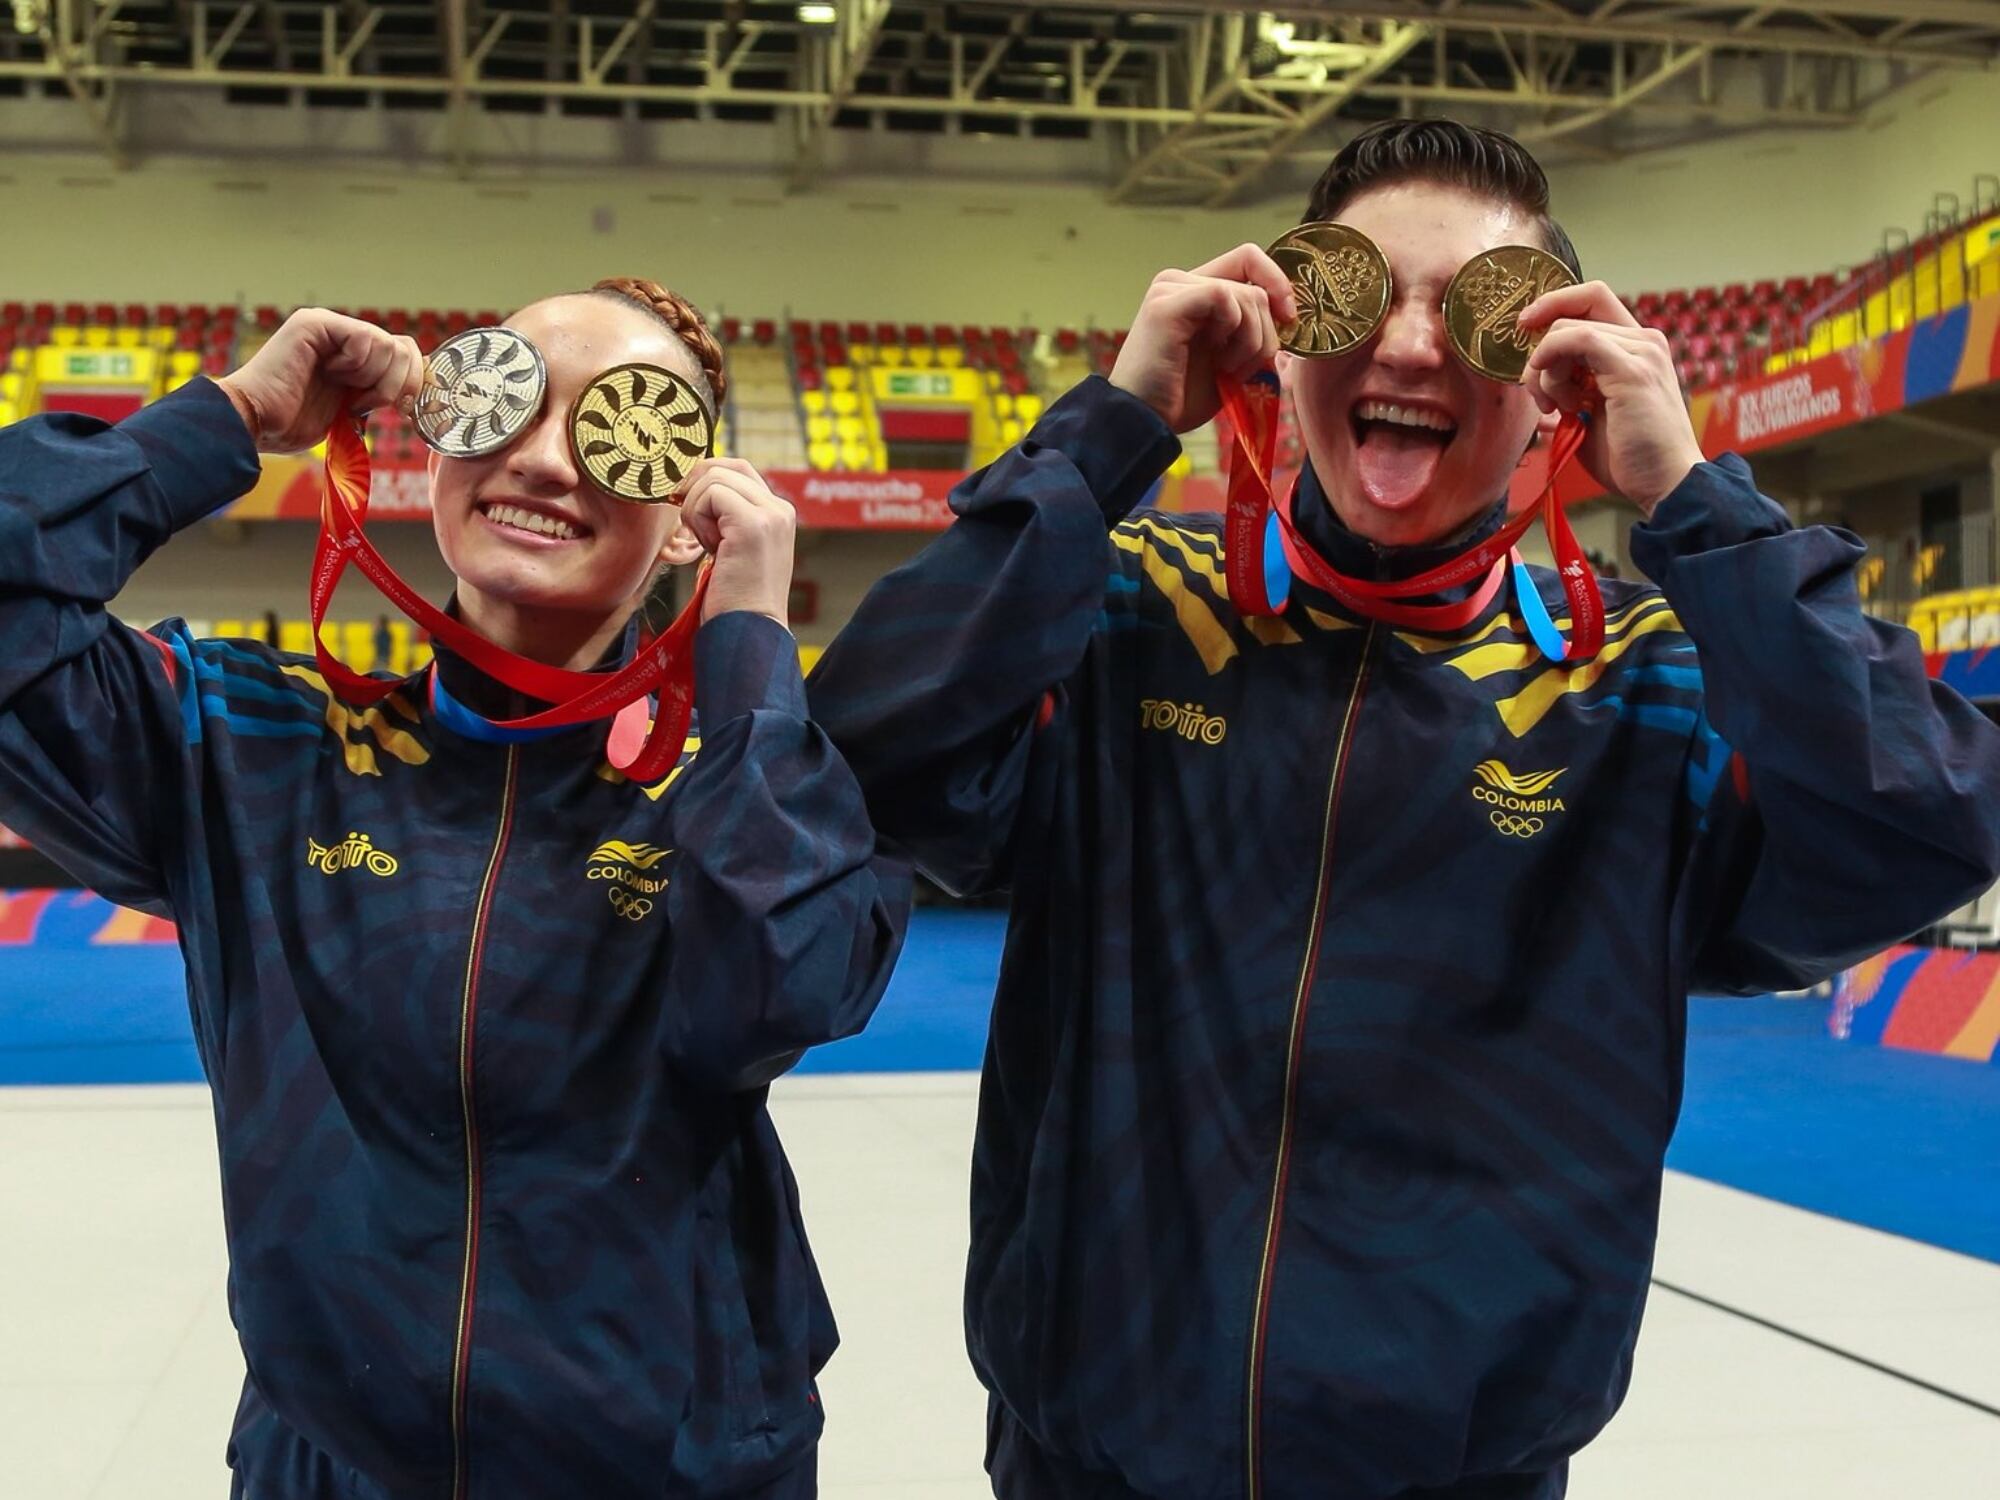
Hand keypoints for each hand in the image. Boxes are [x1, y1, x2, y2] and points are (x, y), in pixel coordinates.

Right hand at [212, 309, 424, 454]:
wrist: (256, 421)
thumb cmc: (293, 423)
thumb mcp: (351, 410)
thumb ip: (376, 392)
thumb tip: (413, 391)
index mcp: (353, 356)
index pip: (404, 354)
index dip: (413, 381)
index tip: (400, 408)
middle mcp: (342, 336)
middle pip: (403, 348)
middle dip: (396, 384)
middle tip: (367, 404)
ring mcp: (329, 327)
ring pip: (388, 345)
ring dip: (374, 380)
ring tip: (345, 393)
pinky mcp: (316, 323)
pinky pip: (364, 338)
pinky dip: (357, 365)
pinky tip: (333, 375)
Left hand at [677, 458, 796, 628]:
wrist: (749, 633)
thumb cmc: (734, 599)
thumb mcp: (733, 548)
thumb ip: (726, 517)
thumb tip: (693, 484)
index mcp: (778, 513)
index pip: (737, 468)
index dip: (704, 478)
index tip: (686, 504)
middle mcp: (780, 509)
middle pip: (724, 466)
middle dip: (694, 488)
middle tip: (686, 520)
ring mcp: (770, 515)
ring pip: (713, 478)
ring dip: (695, 509)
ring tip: (705, 544)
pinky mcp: (753, 524)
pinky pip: (710, 494)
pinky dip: (697, 517)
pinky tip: (708, 547)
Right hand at [1109, 243, 1297, 433]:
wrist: (1148, 422)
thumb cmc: (1183, 397)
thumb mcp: (1231, 359)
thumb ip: (1253, 330)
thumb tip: (1290, 315)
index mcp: (1194, 290)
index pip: (1247, 259)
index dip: (1277, 283)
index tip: (1288, 319)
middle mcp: (1180, 282)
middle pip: (1254, 284)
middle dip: (1266, 333)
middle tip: (1244, 368)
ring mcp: (1171, 289)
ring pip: (1246, 294)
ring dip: (1252, 341)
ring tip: (1227, 370)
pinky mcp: (1167, 303)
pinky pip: (1224, 297)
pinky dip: (1235, 333)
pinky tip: (1219, 361)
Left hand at [1518, 282, 1705, 514]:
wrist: (1666, 485)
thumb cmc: (1630, 459)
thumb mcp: (1589, 417)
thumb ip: (1568, 392)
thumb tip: (1532, 385)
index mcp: (1635, 349)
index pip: (1590, 301)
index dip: (1552, 306)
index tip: (1524, 330)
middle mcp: (1643, 341)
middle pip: (1574, 311)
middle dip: (1540, 351)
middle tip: (1538, 396)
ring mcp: (1641, 351)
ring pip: (1567, 329)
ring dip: (1545, 370)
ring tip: (1559, 409)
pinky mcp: (1633, 369)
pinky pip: (1577, 339)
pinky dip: (1552, 361)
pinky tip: (1559, 401)